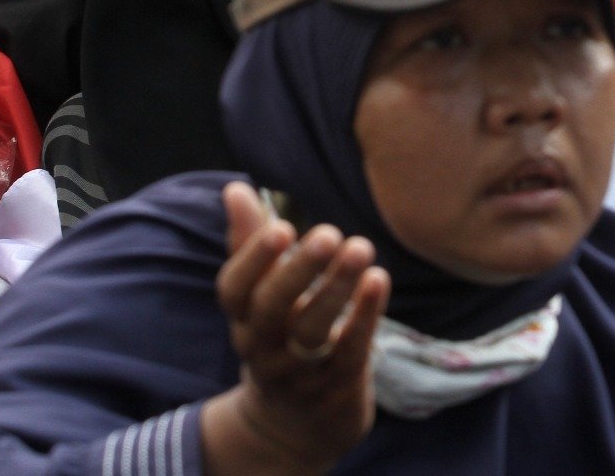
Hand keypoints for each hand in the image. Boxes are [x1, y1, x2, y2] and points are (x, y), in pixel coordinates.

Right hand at [201, 182, 389, 475]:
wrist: (295, 427)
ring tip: (362, 247)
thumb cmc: (279, 340)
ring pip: (313, 332)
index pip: (234, 291)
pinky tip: (379, 280)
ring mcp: (300, 372)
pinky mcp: (337, 387)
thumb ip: (249, 244)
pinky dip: (364, 317)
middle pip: (273, 310)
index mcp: (245, 320)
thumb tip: (234, 187)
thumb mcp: (259, 299)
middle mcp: (265, 347)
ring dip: (337, 288)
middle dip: (298, 271)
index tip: (280, 225)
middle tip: (328, 232)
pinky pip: (350, 352)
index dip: (252, 260)